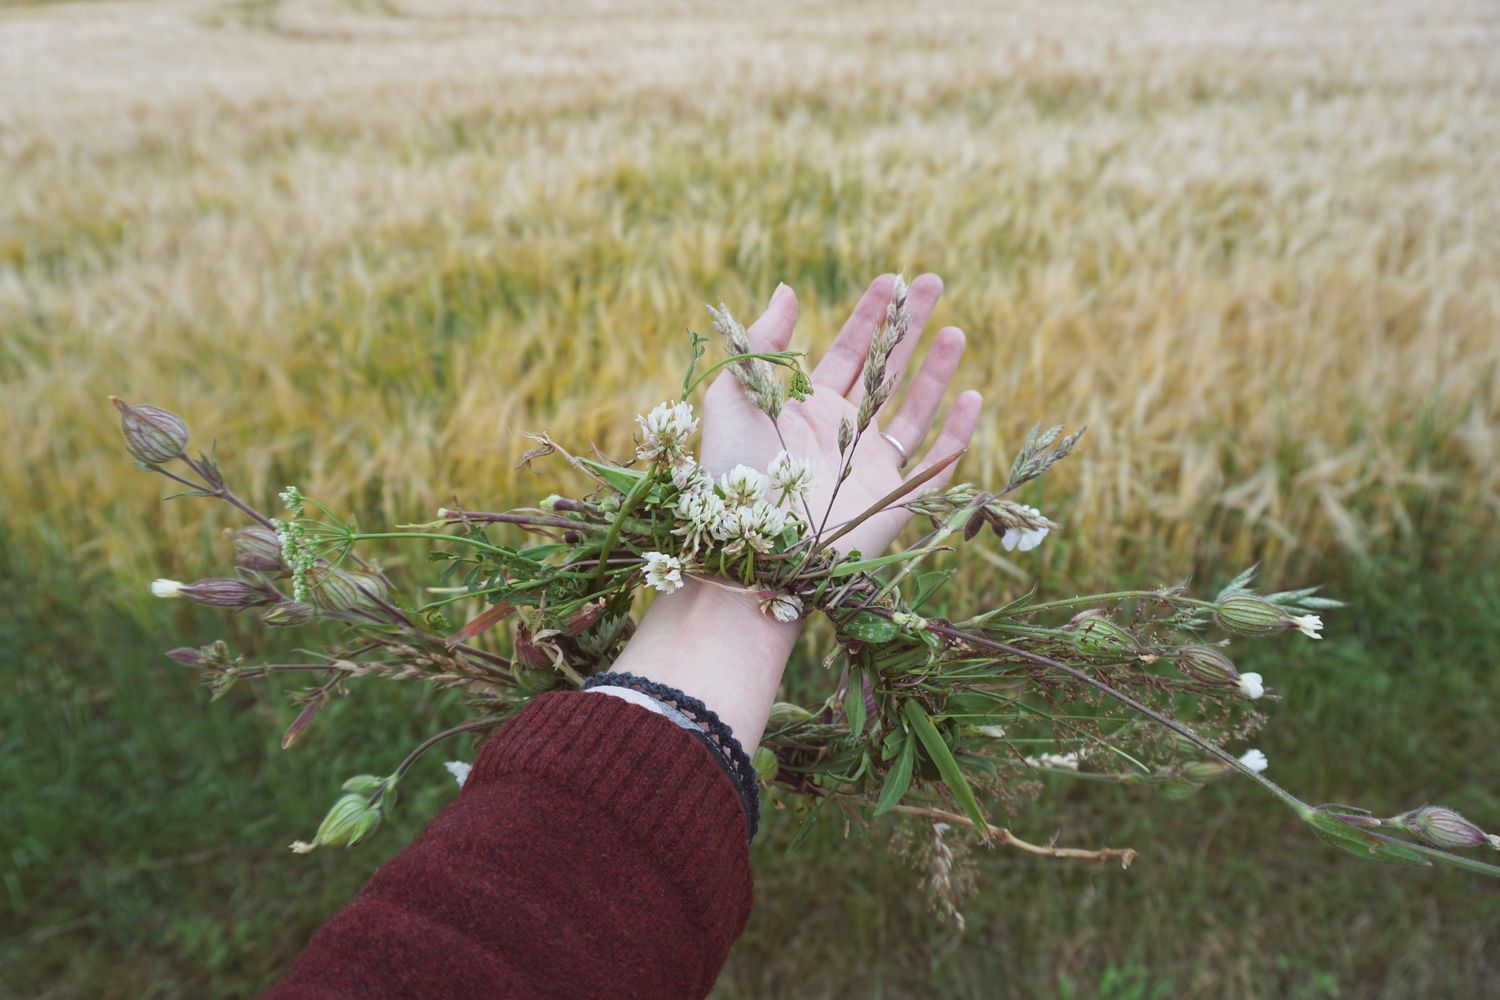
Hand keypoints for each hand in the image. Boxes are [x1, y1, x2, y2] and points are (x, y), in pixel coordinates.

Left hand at [700, 273, 981, 555]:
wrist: (750, 554)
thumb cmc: (732, 480)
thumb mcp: (734, 398)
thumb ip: (760, 344)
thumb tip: (788, 290)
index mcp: (805, 411)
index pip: (845, 352)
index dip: (867, 315)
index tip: (889, 279)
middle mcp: (842, 436)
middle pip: (885, 371)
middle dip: (908, 327)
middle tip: (932, 282)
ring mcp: (870, 469)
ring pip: (913, 410)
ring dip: (935, 371)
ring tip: (956, 331)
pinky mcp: (894, 503)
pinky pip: (934, 463)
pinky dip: (956, 431)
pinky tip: (972, 396)